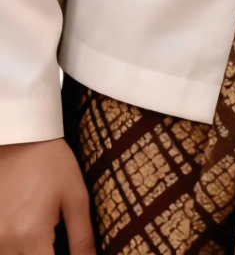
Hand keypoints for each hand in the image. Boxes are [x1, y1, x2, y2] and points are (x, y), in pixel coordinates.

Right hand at [0, 139, 94, 254]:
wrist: (19, 136)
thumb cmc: (51, 162)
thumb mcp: (75, 196)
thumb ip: (82, 237)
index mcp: (32, 236)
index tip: (65, 250)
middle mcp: (6, 241)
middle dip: (42, 253)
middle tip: (52, 240)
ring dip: (26, 251)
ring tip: (38, 229)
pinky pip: (1, 246)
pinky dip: (12, 245)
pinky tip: (23, 228)